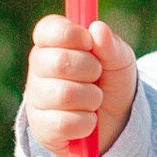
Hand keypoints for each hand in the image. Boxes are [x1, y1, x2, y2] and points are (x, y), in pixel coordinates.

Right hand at [24, 14, 137, 156]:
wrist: (115, 124)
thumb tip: (98, 29)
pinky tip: (87, 121)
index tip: (90, 43)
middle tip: (97, 75)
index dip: (72, 35)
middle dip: (90, 69)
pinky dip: (86, 123)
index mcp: (52, 44)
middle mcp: (38, 68)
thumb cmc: (111, 83)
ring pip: (64, 95)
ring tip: (94, 100)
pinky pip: (63, 124)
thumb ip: (111, 45)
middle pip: (59, 62)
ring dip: (91, 98)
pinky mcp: (41, 128)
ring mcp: (36, 99)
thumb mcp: (120, 60)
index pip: (48, 30)